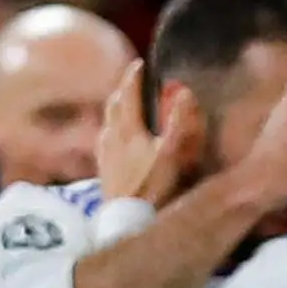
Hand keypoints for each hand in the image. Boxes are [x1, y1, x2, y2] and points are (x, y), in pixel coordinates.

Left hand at [97, 58, 200, 205]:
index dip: (134, 78)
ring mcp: (105, 158)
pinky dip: (110, 133)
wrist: (128, 223)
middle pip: (114, 108)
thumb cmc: (154, 188)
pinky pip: (104, 144)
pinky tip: (113, 143)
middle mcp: (112, 139)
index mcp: (129, 130)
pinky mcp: (103, 175)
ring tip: (124, 107)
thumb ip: (180, 121)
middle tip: (131, 83)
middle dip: (123, 91)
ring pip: (107, 125)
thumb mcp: (173, 153)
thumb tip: (183, 91)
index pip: (129, 96)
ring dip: (115, 111)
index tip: (139, 64)